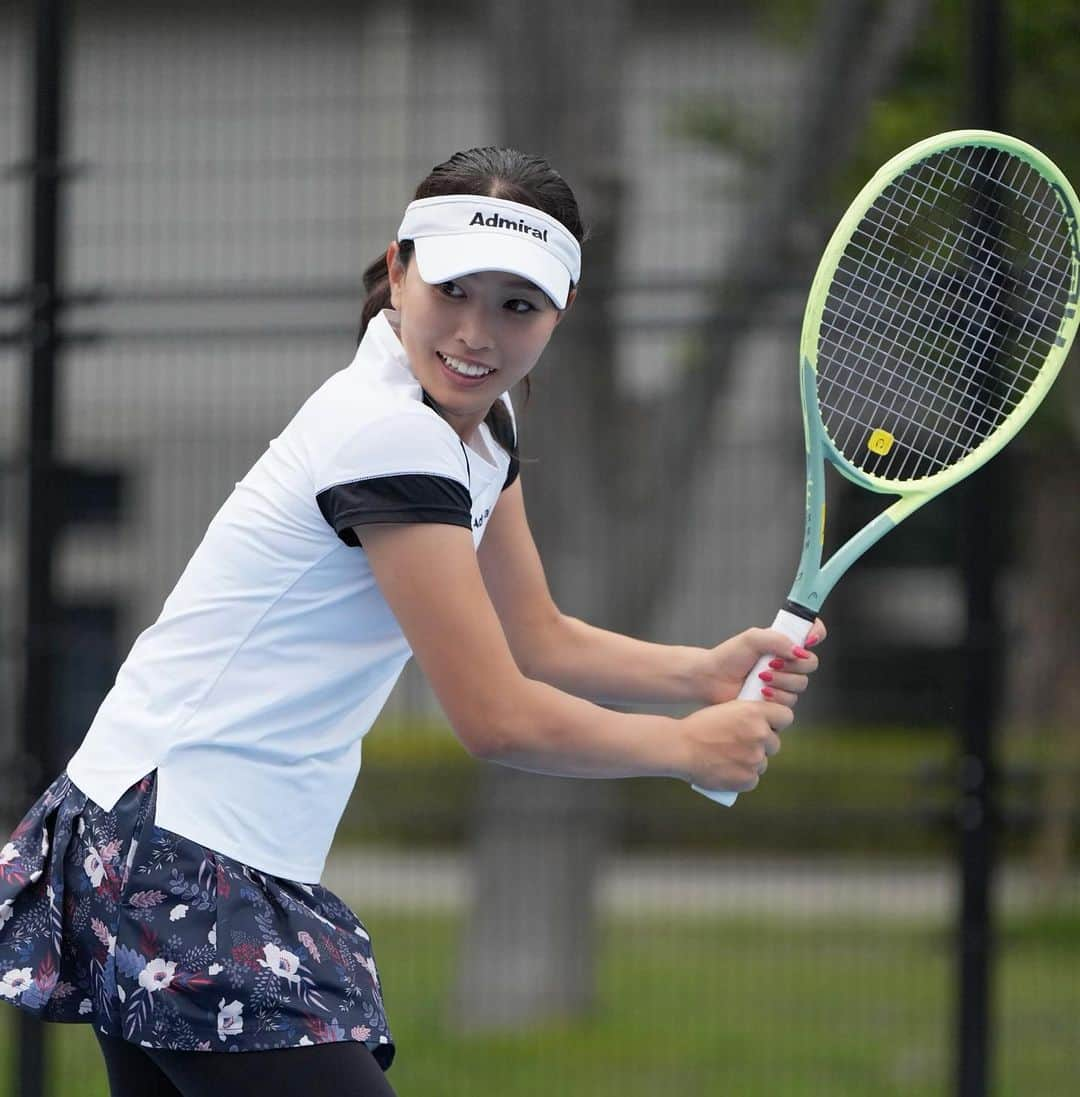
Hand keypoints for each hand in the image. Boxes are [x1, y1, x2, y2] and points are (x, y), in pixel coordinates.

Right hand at [679, 699, 794, 792]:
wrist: (680, 747)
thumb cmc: (699, 727)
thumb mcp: (727, 709)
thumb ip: (749, 716)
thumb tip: (764, 725)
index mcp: (755, 713)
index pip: (785, 716)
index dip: (776, 722)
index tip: (767, 725)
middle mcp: (760, 734)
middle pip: (774, 743)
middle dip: (762, 744)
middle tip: (741, 744)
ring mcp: (755, 758)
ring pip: (762, 762)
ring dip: (751, 761)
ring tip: (729, 758)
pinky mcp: (748, 778)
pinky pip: (753, 778)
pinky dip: (743, 777)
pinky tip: (728, 770)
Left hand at [696, 618, 826, 705]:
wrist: (713, 679)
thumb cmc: (729, 656)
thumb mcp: (752, 638)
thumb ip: (777, 639)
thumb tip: (798, 651)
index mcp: (784, 642)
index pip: (813, 632)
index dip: (816, 634)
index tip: (808, 640)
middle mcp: (787, 661)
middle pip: (811, 663)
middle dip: (792, 665)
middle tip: (771, 664)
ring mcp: (784, 681)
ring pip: (801, 684)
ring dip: (781, 681)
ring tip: (760, 679)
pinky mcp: (778, 699)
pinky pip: (790, 701)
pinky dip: (776, 696)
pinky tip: (760, 692)